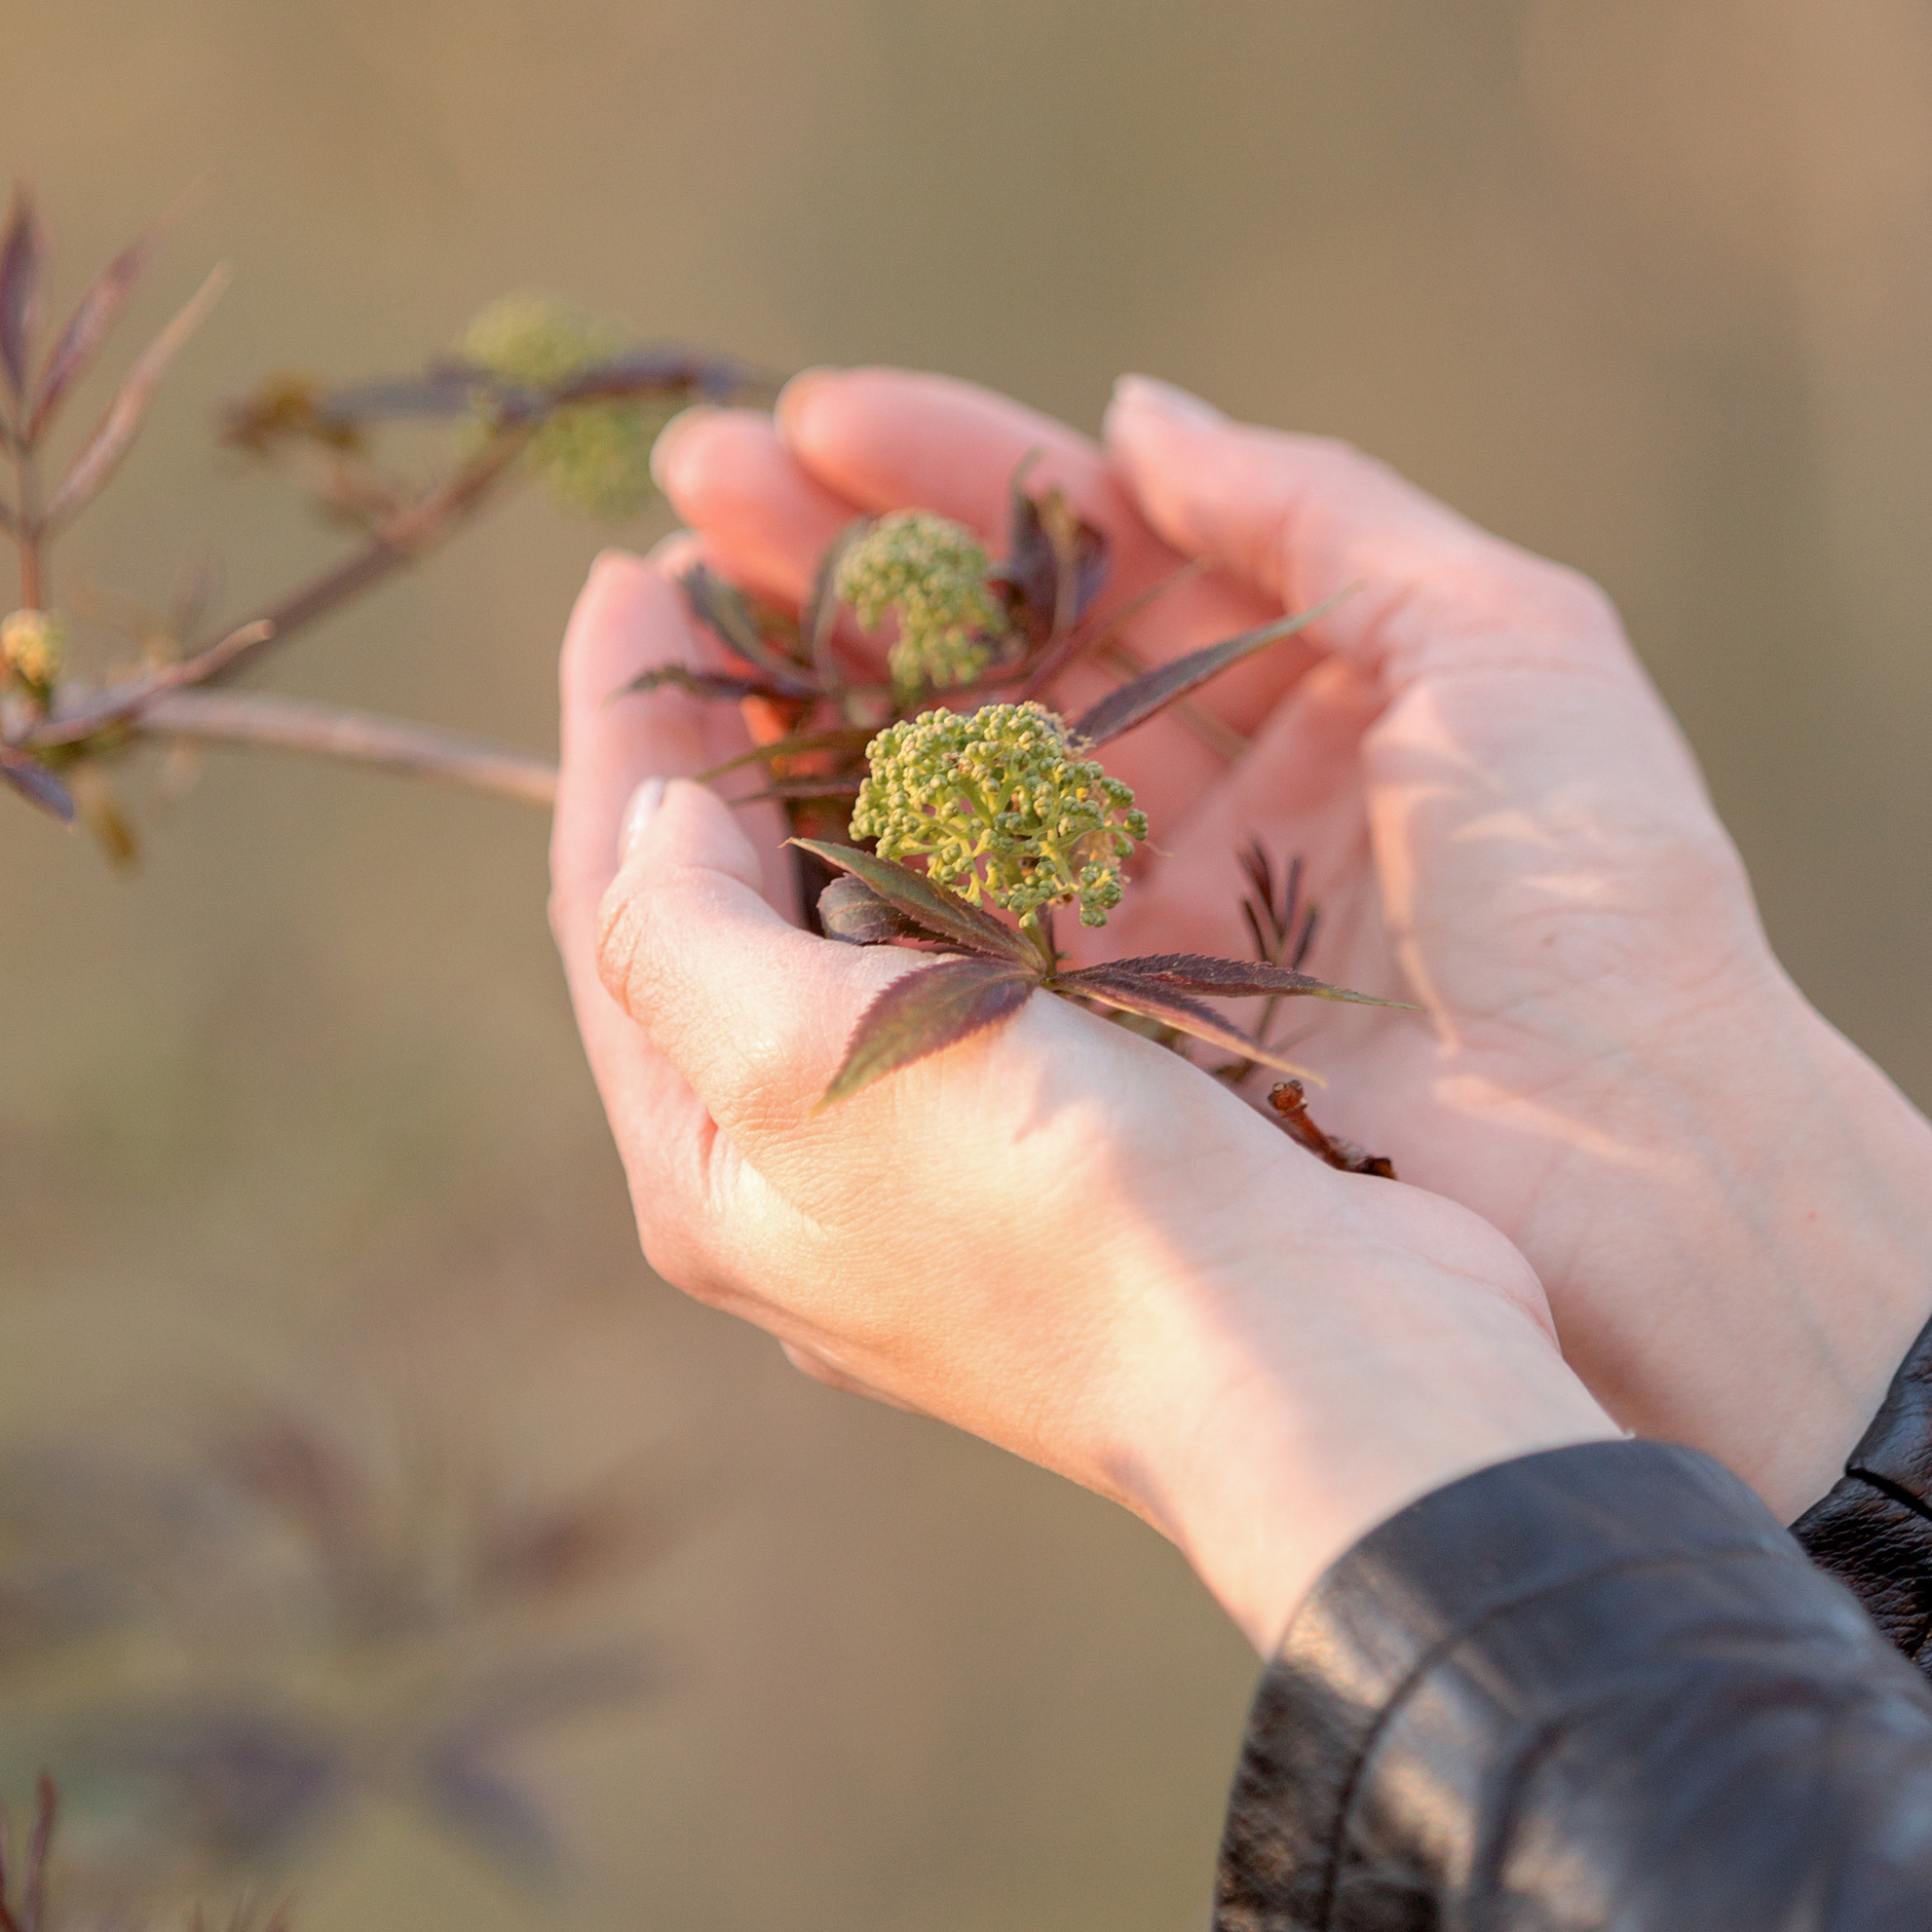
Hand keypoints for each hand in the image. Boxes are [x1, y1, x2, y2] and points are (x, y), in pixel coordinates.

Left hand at [550, 549, 1611, 1649]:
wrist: (1316, 1365)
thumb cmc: (1057, 1217)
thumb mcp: (812, 1064)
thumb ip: (686, 931)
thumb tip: (652, 817)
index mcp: (714, 1172)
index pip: (615, 907)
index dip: (619, 723)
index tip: (640, 566)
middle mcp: (811, 1174)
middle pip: (723, 909)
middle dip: (724, 735)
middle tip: (743, 569)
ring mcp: (945, 1157)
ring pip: (858, 917)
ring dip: (844, 767)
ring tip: (852, 623)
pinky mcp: (1078, 1127)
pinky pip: (980, 944)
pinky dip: (964, 831)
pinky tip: (991, 749)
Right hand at [650, 370, 1931, 1519]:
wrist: (1652, 1175)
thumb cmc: (1604, 892)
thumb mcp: (1504, 639)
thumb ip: (1317, 509)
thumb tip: (1133, 418)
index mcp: (1309, 686)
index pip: (1095, 550)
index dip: (952, 473)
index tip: (813, 418)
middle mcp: (1205, 800)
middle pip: (986, 654)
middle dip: (834, 561)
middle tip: (690, 484)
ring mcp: (1141, 928)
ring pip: (934, 782)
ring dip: (800, 690)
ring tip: (670, 598)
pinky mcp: (1096, 1050)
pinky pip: (936, 933)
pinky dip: (832, 855)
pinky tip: (729, 775)